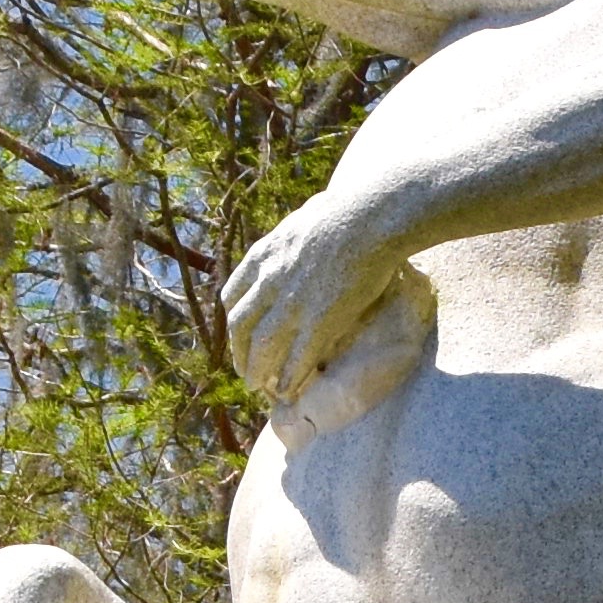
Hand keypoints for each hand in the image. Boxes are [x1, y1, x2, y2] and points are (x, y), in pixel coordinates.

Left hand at [223, 189, 417, 412]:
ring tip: (256, 386)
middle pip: (241, 325)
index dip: (232, 320)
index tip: (236, 333)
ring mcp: (293, 303)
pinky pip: (297, 358)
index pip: (233, 295)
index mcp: (264, 256)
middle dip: (238, 352)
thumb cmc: (347, 211)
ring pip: (262, 346)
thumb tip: (306, 219)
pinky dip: (289, 378)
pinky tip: (287, 391)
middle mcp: (270, 282)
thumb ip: (295, 233)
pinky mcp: (320, 320)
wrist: (370, 218)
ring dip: (256, 370)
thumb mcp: (304, 218)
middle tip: (243, 369)